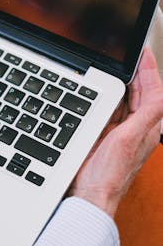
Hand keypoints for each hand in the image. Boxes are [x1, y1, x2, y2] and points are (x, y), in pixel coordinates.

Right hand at [69, 47, 162, 216]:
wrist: (89, 194)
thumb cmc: (110, 173)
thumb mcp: (130, 139)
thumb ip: (148, 114)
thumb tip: (160, 92)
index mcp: (147, 128)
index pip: (153, 91)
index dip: (149, 70)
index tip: (142, 51)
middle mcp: (135, 127)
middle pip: (140, 92)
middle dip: (136, 72)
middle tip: (129, 53)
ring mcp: (118, 130)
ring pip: (123, 99)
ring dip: (122, 82)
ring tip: (118, 64)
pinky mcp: (101, 134)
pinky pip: (107, 108)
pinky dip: (106, 96)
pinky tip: (101, 88)